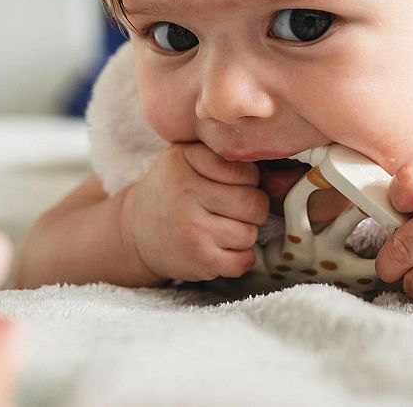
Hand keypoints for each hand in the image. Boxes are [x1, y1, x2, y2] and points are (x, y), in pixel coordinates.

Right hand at [119, 142, 268, 282]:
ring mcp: (192, 229)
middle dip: (253, 209)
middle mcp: (186, 192)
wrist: (135, 230)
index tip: (232, 186)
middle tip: (236, 210)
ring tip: (225, 228)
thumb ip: (220, 151)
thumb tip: (277, 166)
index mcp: (185, 160)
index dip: (248, 180)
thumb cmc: (172, 190)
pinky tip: (225, 249)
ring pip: (250, 233)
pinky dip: (242, 258)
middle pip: (253, 203)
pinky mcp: (198, 259)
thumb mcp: (185, 156)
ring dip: (245, 234)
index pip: (244, 170)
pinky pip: (243, 261)